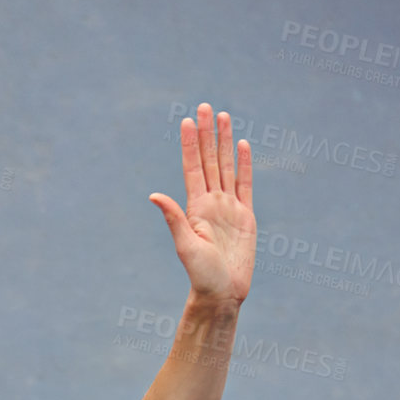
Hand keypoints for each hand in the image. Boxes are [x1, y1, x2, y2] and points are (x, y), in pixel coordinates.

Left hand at [149, 103, 254, 303]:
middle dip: (207, 134)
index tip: (186, 121)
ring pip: (226, 167)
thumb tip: (153, 195)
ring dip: (224, 142)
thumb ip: (173, 218)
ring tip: (222, 117)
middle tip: (204, 106)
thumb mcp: (186, 246)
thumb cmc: (201, 275)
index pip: (192, 168)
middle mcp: (211, 203)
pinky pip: (246, 184)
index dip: (190, 144)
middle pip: (209, 161)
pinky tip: (241, 146)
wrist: (222, 293)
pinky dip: (244, 164)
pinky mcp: (246, 216)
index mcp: (195, 208)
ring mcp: (229, 208)